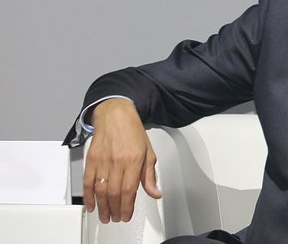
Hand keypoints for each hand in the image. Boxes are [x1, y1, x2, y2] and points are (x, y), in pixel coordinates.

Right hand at [83, 99, 160, 222]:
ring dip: (102, 206)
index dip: (127, 206)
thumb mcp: (149, 152)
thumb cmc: (133, 132)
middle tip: (116, 218)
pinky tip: (91, 205)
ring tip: (105, 216)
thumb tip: (155, 192)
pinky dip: (88, 196)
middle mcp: (118, 160)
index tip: (126, 215)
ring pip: (100, 189)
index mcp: (134, 159)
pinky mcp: (91, 159)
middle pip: (114, 192)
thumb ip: (150, 175)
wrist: (115, 115)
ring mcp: (103, 160)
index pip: (129, 189)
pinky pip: (87, 181)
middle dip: (115, 209)